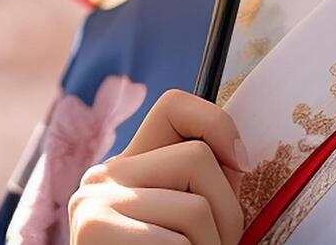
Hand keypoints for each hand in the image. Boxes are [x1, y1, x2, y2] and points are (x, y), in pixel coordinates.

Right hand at [66, 89, 251, 243]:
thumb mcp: (183, 226)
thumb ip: (198, 190)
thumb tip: (239, 159)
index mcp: (128, 169)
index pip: (175, 105)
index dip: (219, 123)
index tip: (241, 164)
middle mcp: (104, 176)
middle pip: (197, 158)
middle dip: (227, 212)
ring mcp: (95, 202)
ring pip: (196, 207)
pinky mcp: (96, 230)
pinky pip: (177, 242)